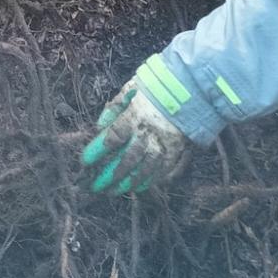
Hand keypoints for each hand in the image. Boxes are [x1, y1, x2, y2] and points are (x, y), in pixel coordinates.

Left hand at [81, 56, 196, 194]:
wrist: (192, 86)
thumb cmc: (156, 86)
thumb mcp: (131, 89)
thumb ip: (114, 107)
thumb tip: (99, 125)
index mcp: (136, 116)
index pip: (113, 137)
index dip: (97, 151)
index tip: (85, 161)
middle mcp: (150, 133)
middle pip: (127, 159)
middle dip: (109, 175)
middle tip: (95, 186)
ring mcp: (166, 144)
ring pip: (145, 169)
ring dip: (128, 183)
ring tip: (114, 191)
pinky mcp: (179, 150)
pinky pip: (164, 171)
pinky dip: (151, 181)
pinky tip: (139, 187)